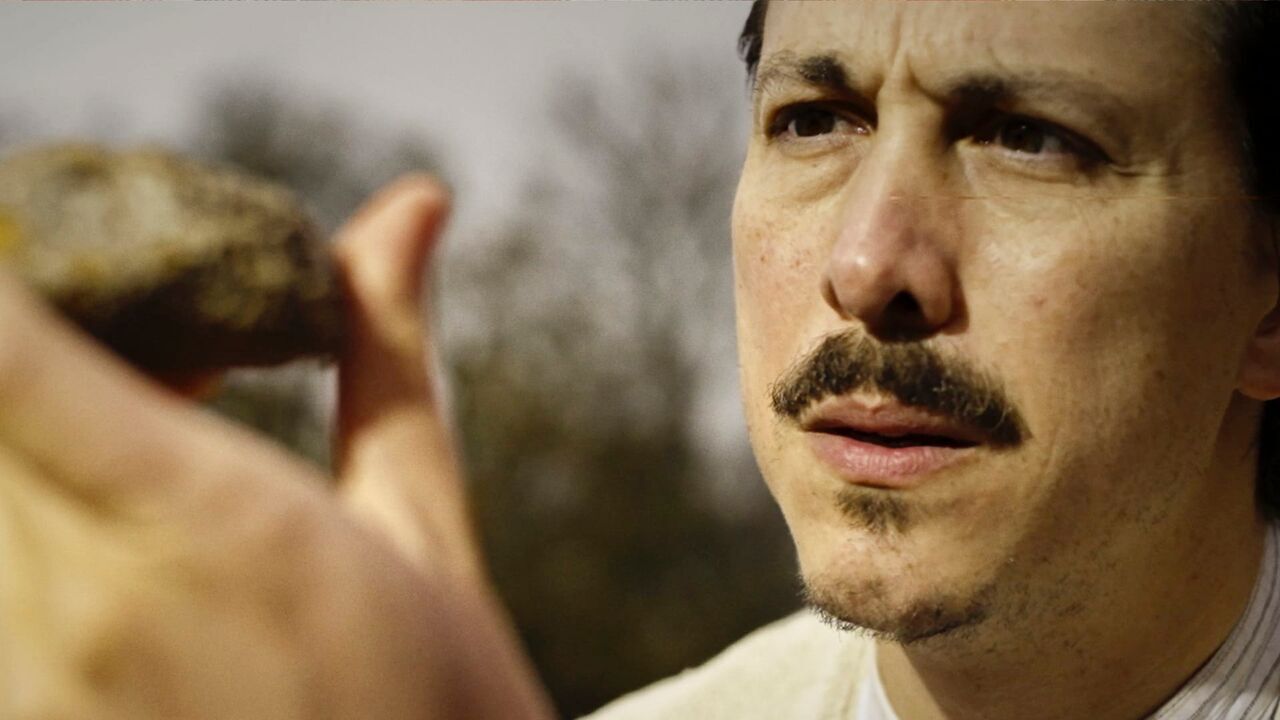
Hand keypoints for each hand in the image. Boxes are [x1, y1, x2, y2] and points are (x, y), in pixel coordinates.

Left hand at [0, 177, 554, 718]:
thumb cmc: (444, 714)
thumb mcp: (423, 529)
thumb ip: (386, 353)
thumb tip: (410, 206)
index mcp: (208, 526)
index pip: (8, 351)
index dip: (3, 264)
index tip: (40, 229)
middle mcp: (77, 606)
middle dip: (27, 331)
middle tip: (136, 344)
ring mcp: (23, 686)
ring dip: (27, 435)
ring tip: (141, 448)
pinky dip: (26, 522)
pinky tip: (111, 544)